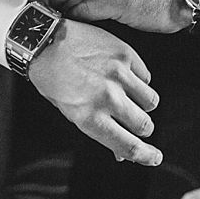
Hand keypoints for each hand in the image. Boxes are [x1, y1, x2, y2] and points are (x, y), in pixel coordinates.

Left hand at [28, 19, 161, 165]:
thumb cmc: (52, 78)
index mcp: (90, 118)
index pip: (129, 145)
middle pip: (145, 125)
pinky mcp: (125, 55)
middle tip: (133, 121)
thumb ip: (98, 131)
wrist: (44, 41)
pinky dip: (139, 80)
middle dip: (142, 128)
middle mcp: (107, 99)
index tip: (155, 157)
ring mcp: (119, 76)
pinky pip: (146, 77)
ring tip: (126, 95)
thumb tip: (121, 152)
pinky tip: (122, 76)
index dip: (146, 155)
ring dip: (143, 104)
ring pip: (151, 102)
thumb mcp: (69, 112)